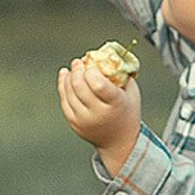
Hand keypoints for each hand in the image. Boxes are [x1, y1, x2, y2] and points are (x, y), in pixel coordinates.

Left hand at [57, 53, 142, 175]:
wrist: (120, 141)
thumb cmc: (127, 111)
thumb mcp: (131, 92)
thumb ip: (121, 73)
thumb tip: (108, 53)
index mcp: (115, 104)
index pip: (97, 84)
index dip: (91, 71)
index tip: (92, 65)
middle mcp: (98, 114)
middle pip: (79, 86)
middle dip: (77, 70)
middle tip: (78, 62)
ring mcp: (84, 120)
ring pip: (69, 92)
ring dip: (69, 76)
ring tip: (74, 68)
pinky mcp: (74, 123)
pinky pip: (64, 100)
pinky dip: (63, 86)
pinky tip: (65, 76)